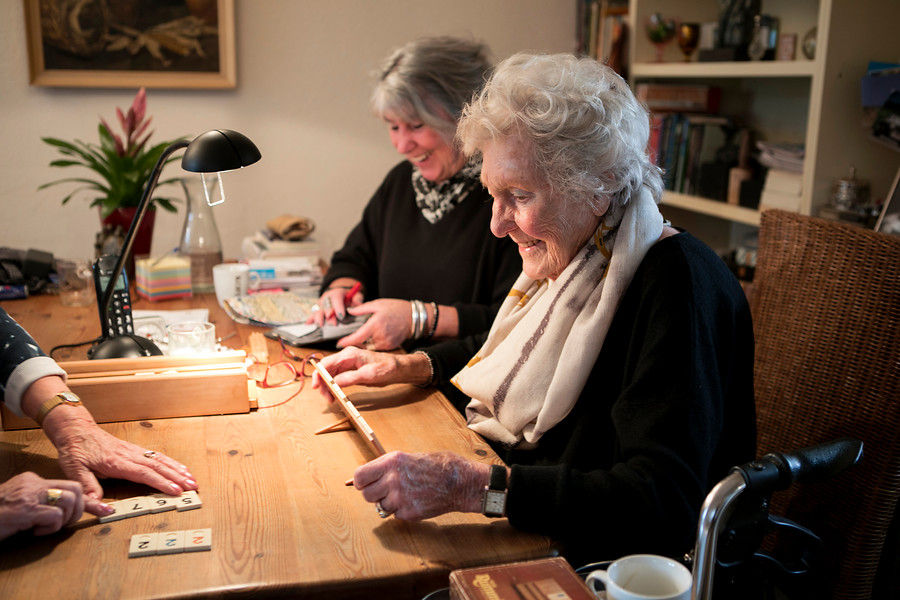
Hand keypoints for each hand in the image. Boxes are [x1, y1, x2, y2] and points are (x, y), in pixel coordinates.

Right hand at [0, 472, 84, 539]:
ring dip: (65, 518)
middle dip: (80, 508)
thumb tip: (61, 511)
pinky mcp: (27, 509)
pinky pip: (56, 515)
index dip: (85, 500)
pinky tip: (36, 531)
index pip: (66, 486)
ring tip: (47, 527)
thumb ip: (39, 501)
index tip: (100, 509)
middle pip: (75, 488)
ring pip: (70, 499)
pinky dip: (52, 528)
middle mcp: (33, 483)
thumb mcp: (19, 503)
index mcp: (31, 480)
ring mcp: (30, 494)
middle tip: (65, 523)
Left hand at [43, 413, 196, 514]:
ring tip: (192, 479)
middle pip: (157, 467)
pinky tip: (180, 467)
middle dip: (176, 477)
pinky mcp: (135, 449)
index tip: (175, 491)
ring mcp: (134, 451)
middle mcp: (129, 455)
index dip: (160, 483)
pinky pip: (157, 456)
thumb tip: (103, 509)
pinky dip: (171, 462)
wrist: (76, 429)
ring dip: (177, 470)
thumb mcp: (74, 471)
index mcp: (116, 462)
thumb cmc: (75, 449)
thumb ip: (89, 490)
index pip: (143, 474)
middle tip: (192, 487)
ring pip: (160, 460)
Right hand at [307, 279, 362, 325]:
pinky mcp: (318, 309)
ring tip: (321, 324)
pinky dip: (311, 319)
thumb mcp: (356, 296)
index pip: (336, 298)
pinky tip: (308, 323)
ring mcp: (321, 304)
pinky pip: (313, 314)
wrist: (341, 295)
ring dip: (319, 317)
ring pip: (318, 309)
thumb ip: (357, 300)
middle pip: (326, 305)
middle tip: (333, 323)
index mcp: (337, 293)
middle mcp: (327, 298)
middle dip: (329, 315)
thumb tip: (357, 305)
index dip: (338, 307)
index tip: (341, 316)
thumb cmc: (349, 297)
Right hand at [311, 347, 430, 399]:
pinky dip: (334, 386)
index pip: (326, 363)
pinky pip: (337, 377)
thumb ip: (350, 378)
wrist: (399, 369)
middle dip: (323, 384)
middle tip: (327, 398)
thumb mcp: (369, 375)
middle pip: (326, 370)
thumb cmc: (387, 368)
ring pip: (330, 375)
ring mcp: (348, 363)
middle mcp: (346, 357)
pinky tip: (335, 394)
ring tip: (331, 399)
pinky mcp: (351, 370)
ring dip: (328, 387)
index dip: (318, 375)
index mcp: (349, 355)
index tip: (316, 387)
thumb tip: (334, 383)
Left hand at [338, 299, 411, 349]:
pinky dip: (372, 344)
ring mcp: (385, 343)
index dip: (346, 341)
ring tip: (361, 336)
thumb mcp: (378, 304)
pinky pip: (376, 348)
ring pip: (368, 347)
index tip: (338, 343)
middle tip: (349, 338)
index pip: (357, 337)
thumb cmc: (396, 309)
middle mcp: (380, 336)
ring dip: (363, 343)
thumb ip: (361, 309)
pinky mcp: (390, 347)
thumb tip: (349, 311)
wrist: (414, 318)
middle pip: (361, 344)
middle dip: (354, 342)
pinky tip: (372, 337)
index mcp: (375, 325)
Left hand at [350, 451, 488, 519]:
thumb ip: (385, 468)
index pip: (359, 477)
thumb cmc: (436, 465)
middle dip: (374, 494)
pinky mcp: (409, 513)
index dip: (360, 482)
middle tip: (385, 490)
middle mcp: (393, 480)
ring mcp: (400, 499)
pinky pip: (395, 515)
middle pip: (366, 495)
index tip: (365, 483)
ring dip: (389, 503)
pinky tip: (416, 500)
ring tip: (405, 494)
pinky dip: (402, 510)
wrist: (459, 481)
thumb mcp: (407, 458)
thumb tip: (359, 479)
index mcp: (391, 462)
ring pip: (380, 507)